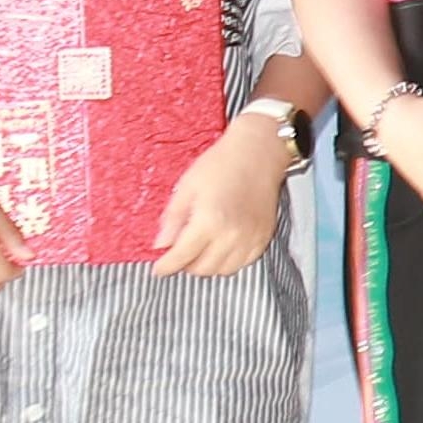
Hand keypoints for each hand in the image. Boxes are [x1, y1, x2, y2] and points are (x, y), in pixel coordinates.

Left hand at [150, 116, 296, 276]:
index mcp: (209, 221)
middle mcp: (232, 235)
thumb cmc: (223, 163)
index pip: (181, 257)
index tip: (158, 268)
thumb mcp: (186, 186)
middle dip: (186, 264)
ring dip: (208, 265)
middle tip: (179, 252)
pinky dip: (230, 261)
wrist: (258, 151)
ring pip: (223, 271)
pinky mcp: (263, 237)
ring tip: (201, 249)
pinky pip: (244, 263)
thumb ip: (172, 219)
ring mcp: (250, 238)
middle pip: (202, 269)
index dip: (165, 266)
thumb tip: (161, 243)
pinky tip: (222, 246)